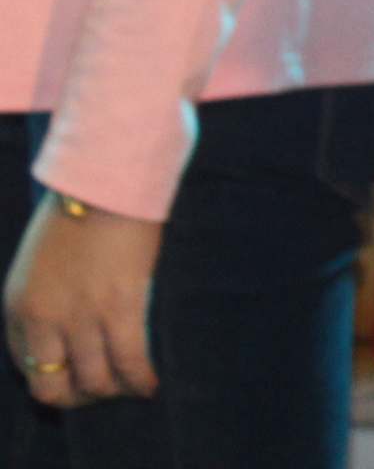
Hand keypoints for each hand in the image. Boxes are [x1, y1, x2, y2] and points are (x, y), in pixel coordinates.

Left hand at [6, 194, 160, 405]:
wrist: (106, 181)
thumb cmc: (78, 211)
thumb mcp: (40, 260)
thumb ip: (46, 295)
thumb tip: (70, 323)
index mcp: (18, 306)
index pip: (25, 365)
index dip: (53, 376)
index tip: (76, 374)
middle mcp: (44, 318)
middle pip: (53, 386)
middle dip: (79, 397)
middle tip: (102, 390)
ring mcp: (81, 314)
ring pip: (94, 380)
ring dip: (113, 390)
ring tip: (130, 386)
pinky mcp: (120, 306)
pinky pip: (128, 359)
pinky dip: (140, 379)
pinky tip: (150, 384)